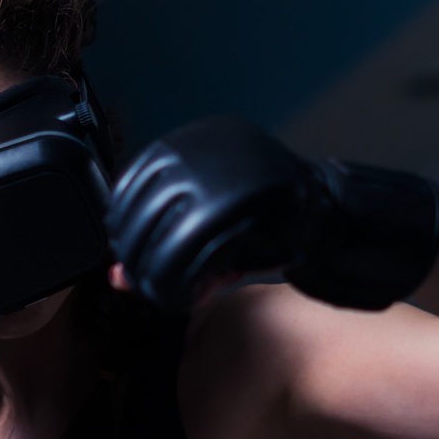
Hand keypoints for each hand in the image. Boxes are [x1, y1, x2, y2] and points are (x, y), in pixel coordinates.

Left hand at [108, 116, 438, 313]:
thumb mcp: (209, 220)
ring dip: (151, 271)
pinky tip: (183, 294)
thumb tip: (115, 276)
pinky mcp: (238, 208)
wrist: (323, 217)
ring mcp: (220, 179)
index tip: (127, 250)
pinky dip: (179, 281)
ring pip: (160, 234)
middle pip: (140, 212)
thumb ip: (161, 243)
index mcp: (194, 144)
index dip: (122, 224)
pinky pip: (192, 251)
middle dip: (134, 254)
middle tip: (142, 279)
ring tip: (162, 289)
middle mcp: (203, 155)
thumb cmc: (263, 222)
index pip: (131, 182)